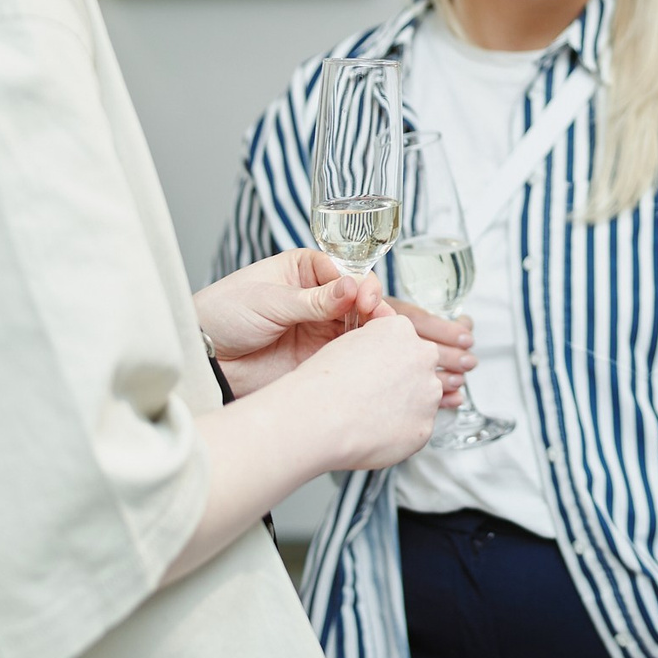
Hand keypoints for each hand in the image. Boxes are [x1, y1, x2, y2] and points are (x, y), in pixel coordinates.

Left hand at [194, 251, 473, 398]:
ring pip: (384, 344)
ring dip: (420, 354)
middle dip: (422, 328)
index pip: (359, 284)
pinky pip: (368, 369)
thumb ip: (312, 298)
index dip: (377, 299)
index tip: (381, 308)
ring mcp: (328, 338)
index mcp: (313, 273)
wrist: (197, 356)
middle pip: (383, 315)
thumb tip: (353, 286)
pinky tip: (430, 384)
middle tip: (460, 340)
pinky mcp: (324, 367)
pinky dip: (398, 375)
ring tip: (460, 364)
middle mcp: (327, 303)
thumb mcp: (266, 299)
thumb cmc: (220, 313)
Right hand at [280, 305, 447, 469]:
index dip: (385, 359)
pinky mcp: (425, 426)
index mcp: (400, 329)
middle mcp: (422, 356)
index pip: (403, 341)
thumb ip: (373, 345)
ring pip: (421, 399)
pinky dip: (399, 432)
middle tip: (371, 395)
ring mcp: (428, 393)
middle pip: (418, 368)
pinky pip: (415, 428)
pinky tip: (375, 432)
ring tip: (369, 415)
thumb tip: (377, 357)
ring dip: (403, 407)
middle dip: (401, 381)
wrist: (320, 417)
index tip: (371, 371)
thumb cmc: (323, 381)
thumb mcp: (347, 342)